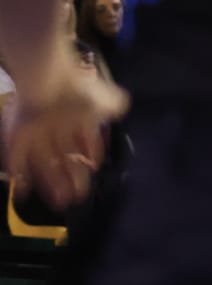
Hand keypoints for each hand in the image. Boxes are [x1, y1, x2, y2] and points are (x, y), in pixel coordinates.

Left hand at [2, 67, 127, 212]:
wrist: (47, 81)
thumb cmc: (77, 91)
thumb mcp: (104, 99)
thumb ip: (113, 104)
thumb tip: (120, 105)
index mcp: (77, 121)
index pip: (86, 143)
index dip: (91, 158)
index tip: (95, 171)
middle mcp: (57, 130)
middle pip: (66, 159)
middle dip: (72, 179)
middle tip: (78, 198)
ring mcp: (36, 135)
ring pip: (44, 164)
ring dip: (50, 184)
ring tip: (59, 203)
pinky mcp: (18, 137)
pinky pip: (18, 160)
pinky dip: (21, 177)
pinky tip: (24, 193)